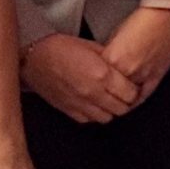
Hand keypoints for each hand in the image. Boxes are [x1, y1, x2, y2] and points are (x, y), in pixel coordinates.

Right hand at [20, 34, 140, 124]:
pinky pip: (88, 120)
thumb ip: (113, 62)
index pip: (131, 94)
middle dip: (127, 102)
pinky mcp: (67, 109)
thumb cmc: (62, 48)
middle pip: (122, 109)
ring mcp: (79, 104)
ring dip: (111, 110)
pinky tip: (94, 104)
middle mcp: (92, 93)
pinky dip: (94, 114)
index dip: (136, 91)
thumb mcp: (94, 48)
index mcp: (102, 75)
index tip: (135, 86)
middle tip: (125, 94)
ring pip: (107, 118)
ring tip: (110, 100)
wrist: (34, 57)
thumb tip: (126, 70)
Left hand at [102, 6, 169, 104]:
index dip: (94, 82)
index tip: (91, 85)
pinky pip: (144, 95)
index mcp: (112, 58)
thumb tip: (106, 64)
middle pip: (110, 91)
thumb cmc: (143, 20)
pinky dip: (137, 100)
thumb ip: (109, 54)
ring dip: (120, 100)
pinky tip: (133, 101)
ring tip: (114, 101)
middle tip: (100, 96)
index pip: (96, 79)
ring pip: (126, 97)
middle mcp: (127, 70)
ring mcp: (143, 75)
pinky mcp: (157, 76)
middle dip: (105, 95)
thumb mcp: (115, 35)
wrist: (167, 16)